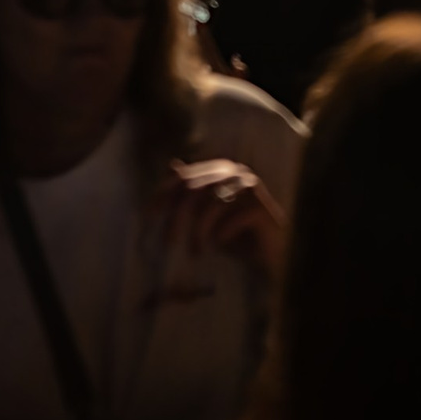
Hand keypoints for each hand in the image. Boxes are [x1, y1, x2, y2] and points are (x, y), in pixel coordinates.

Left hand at [155, 158, 285, 275]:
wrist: (272, 254)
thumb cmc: (237, 234)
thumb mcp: (207, 215)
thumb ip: (191, 194)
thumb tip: (171, 165)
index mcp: (221, 170)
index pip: (183, 177)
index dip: (162, 196)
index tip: (148, 219)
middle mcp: (236, 172)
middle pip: (193, 189)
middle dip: (176, 218)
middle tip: (168, 243)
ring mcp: (250, 188)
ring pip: (211, 204)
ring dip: (198, 232)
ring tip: (194, 254)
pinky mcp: (262, 208)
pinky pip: (230, 219)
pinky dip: (220, 235)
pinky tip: (218, 246)